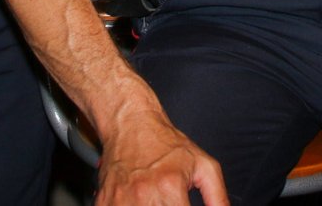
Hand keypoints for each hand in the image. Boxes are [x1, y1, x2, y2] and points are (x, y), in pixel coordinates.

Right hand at [95, 114, 228, 205]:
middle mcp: (143, 196)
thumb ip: (218, 198)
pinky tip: (139, 202)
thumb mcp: (203, 165)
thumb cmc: (166, 144)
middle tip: (172, 203)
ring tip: (158, 201)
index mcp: (170, 187)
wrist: (129, 123)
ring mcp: (120, 201)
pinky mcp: (104, 202)